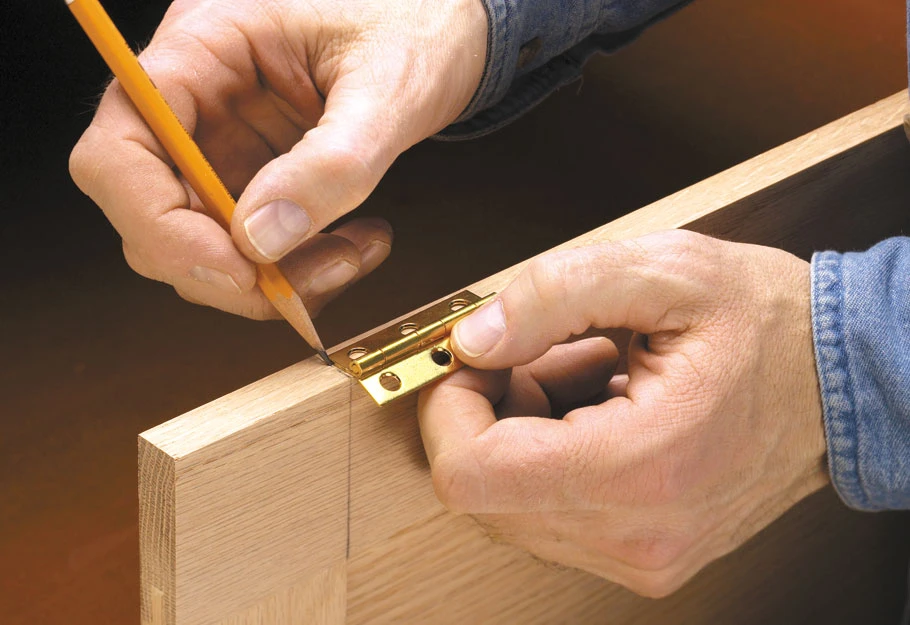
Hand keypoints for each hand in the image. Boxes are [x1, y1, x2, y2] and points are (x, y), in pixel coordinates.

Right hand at [70, 0, 487, 316]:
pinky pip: (250, 243)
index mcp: (205, 48)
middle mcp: (199, 99)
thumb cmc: (415, 20)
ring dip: (273, 277)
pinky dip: (297, 266)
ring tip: (354, 254)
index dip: (159, 226)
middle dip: (227, 269)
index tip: (235, 270)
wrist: (446, 23)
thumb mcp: (389, 88)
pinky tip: (354, 246)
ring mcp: (224, 140)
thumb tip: (261, 239)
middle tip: (305, 285)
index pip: (120, 151)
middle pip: (151, 213)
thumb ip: (331, 164)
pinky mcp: (256, 172)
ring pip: (202, 243)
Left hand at [418, 230, 828, 596]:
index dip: (449, 411)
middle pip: (486, 493)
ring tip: (586, 372)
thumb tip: (474, 338)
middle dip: (492, 411)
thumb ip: (552, 294)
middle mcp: (638, 533)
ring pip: (512, 504)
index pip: (474, 476)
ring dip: (524, 431)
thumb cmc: (768, 324)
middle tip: (540, 353)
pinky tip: (598, 404)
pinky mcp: (644, 553)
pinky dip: (551, 454)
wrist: (842, 381)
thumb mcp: (663, 269)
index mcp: (641, 465)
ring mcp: (642, 554)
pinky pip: (550, 513)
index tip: (469, 362)